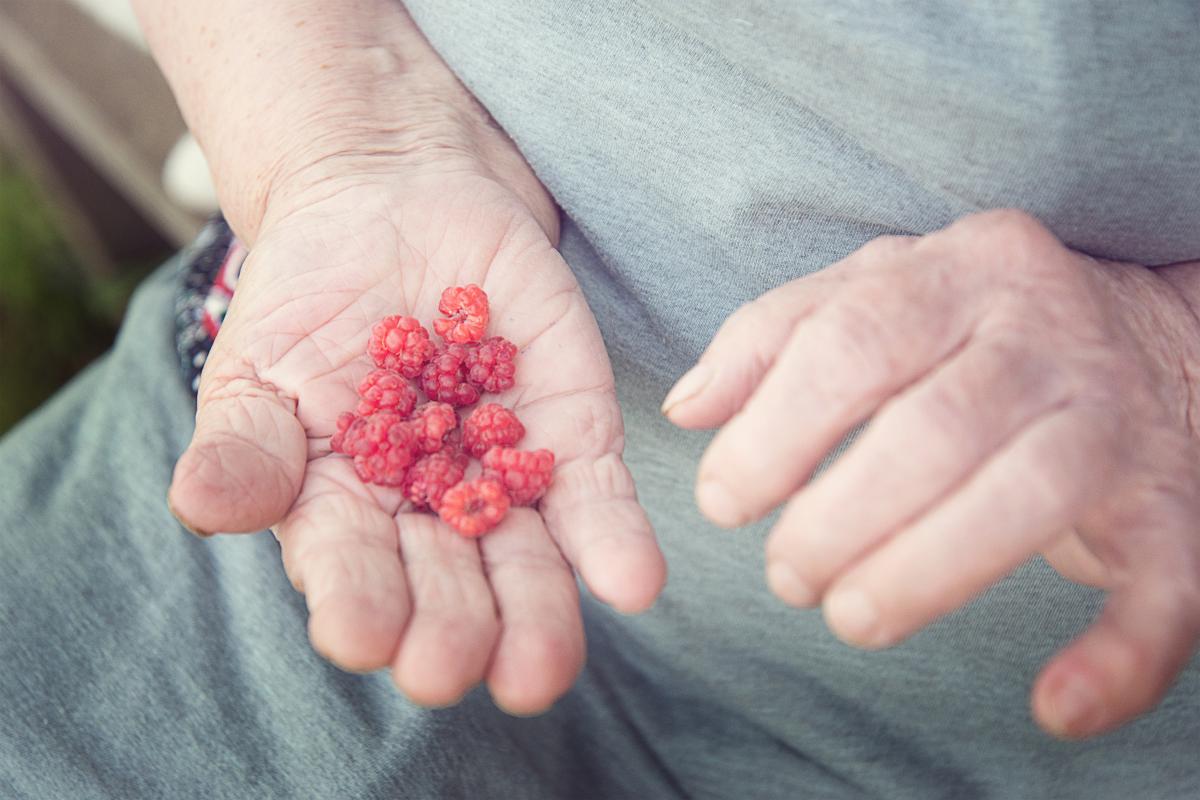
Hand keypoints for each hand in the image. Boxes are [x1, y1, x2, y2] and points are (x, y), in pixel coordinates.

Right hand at [167, 155, 664, 712]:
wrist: (395, 198)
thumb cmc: (311, 294)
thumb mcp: (261, 366)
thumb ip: (244, 443)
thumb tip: (201, 507)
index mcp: (346, 516)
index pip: (353, 574)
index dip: (357, 605)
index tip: (358, 636)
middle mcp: (434, 516)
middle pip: (449, 589)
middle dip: (451, 628)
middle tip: (448, 666)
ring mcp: (508, 478)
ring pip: (529, 564)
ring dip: (537, 617)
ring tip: (538, 669)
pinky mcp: (576, 436)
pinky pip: (597, 499)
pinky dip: (614, 542)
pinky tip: (630, 584)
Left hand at [664, 209, 1199, 737]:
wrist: (1147, 338)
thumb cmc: (971, 325)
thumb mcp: (869, 292)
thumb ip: (770, 337)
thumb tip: (688, 410)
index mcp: (961, 270)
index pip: (853, 341)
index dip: (776, 431)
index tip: (724, 500)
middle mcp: (1047, 334)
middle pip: (935, 427)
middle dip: (839, 517)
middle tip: (785, 576)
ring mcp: (1119, 417)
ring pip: (1031, 494)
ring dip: (926, 574)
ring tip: (849, 617)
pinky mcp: (1176, 503)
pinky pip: (1169, 584)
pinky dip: (1124, 655)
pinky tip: (1057, 706)